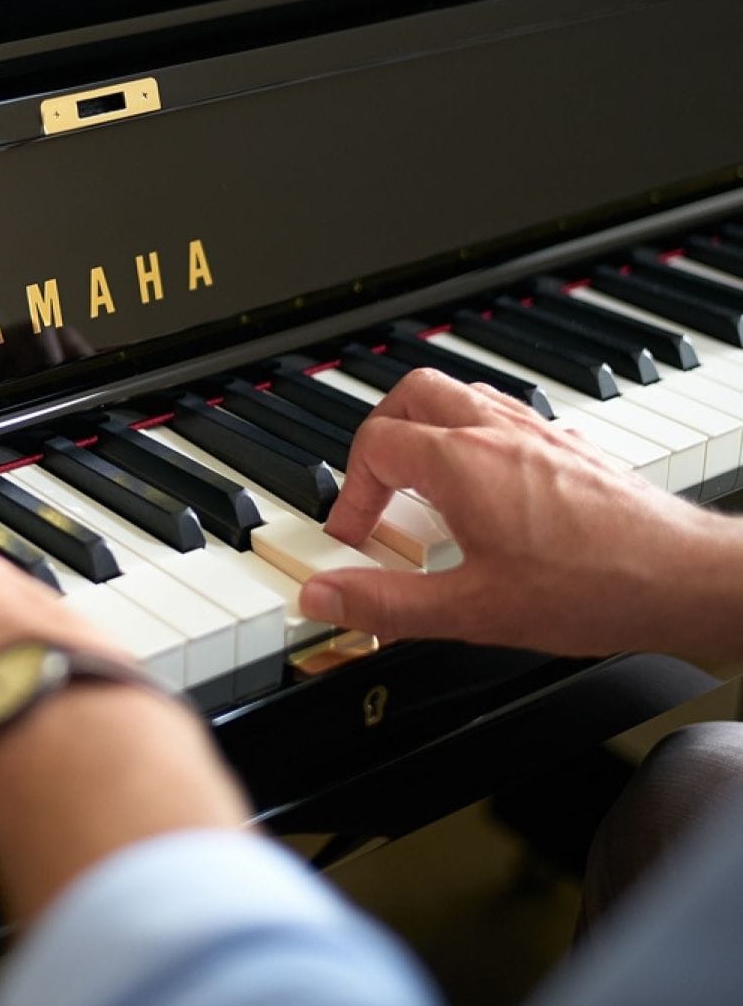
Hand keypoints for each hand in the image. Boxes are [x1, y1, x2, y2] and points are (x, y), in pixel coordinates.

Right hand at [301, 368, 734, 657]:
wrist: (680, 577)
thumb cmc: (593, 588)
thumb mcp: (472, 611)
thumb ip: (388, 604)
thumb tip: (324, 597)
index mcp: (461, 462)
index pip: (375, 445)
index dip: (351, 494)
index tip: (358, 538)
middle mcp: (495, 431)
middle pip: (410, 393)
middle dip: (378, 435)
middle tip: (374, 486)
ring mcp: (535, 431)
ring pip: (459, 394)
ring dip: (426, 428)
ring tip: (420, 482)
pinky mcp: (567, 443)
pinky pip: (501, 412)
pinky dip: (472, 435)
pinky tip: (484, 485)